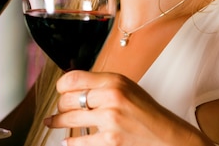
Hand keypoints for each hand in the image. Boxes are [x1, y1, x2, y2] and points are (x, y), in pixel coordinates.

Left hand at [45, 70, 211, 145]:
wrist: (166, 134)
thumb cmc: (146, 110)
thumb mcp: (126, 86)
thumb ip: (101, 84)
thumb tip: (72, 85)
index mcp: (113, 80)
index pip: (73, 78)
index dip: (62, 85)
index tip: (60, 90)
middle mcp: (111, 97)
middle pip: (68, 98)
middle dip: (60, 105)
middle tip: (58, 108)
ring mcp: (110, 119)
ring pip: (70, 118)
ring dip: (58, 122)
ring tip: (52, 122)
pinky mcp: (111, 140)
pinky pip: (81, 140)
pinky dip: (70, 141)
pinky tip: (67, 140)